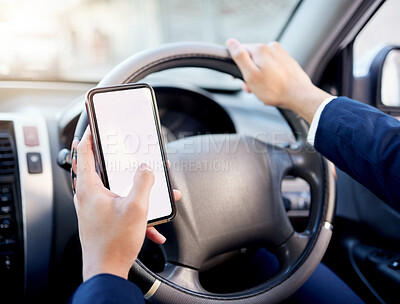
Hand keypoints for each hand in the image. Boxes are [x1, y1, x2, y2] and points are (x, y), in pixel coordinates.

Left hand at [74, 127, 180, 280]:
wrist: (107, 271)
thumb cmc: (114, 243)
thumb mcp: (136, 207)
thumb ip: (143, 182)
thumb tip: (146, 168)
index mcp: (90, 188)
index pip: (83, 152)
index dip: (88, 136)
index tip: (93, 127)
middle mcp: (88, 197)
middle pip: (102, 169)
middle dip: (122, 163)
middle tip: (130, 154)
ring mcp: (94, 209)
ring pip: (115, 189)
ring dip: (135, 189)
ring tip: (154, 191)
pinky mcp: (101, 219)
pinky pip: (120, 207)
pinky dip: (135, 210)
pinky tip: (152, 223)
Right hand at [226, 39, 330, 122]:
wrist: (299, 96)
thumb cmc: (274, 89)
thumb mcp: (250, 75)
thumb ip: (239, 57)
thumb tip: (231, 42)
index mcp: (260, 49)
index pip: (240, 52)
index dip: (237, 66)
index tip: (239, 78)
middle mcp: (272, 47)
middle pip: (252, 59)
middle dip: (249, 74)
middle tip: (252, 88)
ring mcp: (281, 54)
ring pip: (262, 64)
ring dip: (259, 77)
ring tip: (263, 90)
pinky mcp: (287, 61)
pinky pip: (272, 68)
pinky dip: (269, 77)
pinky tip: (272, 87)